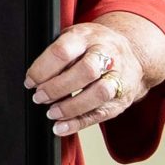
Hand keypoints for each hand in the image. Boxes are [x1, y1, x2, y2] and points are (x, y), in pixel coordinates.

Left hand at [26, 12, 164, 136]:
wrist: (133, 54)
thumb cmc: (93, 46)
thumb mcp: (74, 38)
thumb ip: (57, 52)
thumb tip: (33, 76)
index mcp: (87, 37)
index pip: (63, 51)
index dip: (43, 69)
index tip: (30, 81)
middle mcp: (107, 55)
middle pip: (85, 71)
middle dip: (57, 88)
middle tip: (39, 97)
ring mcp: (118, 77)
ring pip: (99, 93)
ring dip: (70, 107)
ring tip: (51, 113)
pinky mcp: (122, 98)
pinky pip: (101, 113)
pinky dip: (79, 123)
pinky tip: (62, 127)